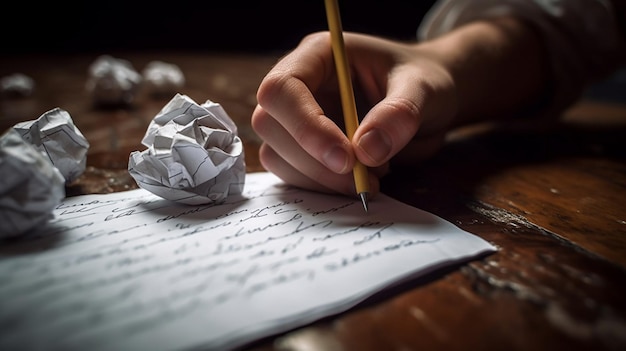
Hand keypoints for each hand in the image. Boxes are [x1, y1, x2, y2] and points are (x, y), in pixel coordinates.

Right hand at [252, 31, 457, 196]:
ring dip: (319, 179)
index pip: (282, 89)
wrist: (428, 102)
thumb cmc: (424, 81)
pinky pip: (293, 174)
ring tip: (371, 175)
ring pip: (276, 155)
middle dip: (314, 161)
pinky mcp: (303, 149)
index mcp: (318, 56)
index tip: (346, 159)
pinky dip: (323, 187)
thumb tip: (366, 151)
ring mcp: (296, 119)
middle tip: (365, 178)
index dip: (305, 126)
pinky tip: (360, 179)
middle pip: (270, 124)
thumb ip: (399, 113)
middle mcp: (299, 86)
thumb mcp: (424, 88)